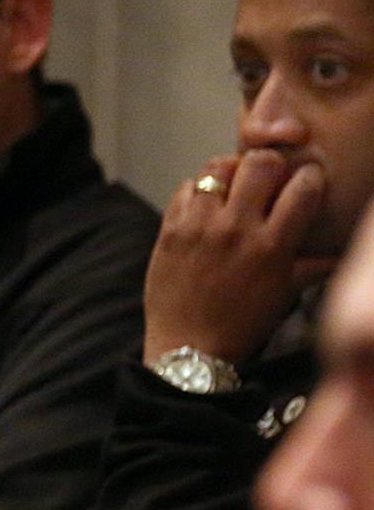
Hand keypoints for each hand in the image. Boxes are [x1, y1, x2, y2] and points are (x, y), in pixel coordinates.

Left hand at [142, 150, 327, 364]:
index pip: (303, 187)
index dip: (309, 177)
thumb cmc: (242, 323)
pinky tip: (204, 204)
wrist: (189, 347)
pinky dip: (197, 190)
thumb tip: (340, 253)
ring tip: (232, 185)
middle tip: (266, 176)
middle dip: (269, 164)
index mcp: (273, 245)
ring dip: (229, 171)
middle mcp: (237, 229)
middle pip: (260, 163)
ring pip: (217, 168)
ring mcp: (200, 227)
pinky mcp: (170, 230)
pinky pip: (185, 189)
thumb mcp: (284, 293)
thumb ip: (312, 266)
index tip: (305, 181)